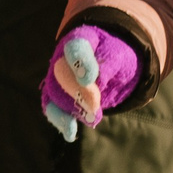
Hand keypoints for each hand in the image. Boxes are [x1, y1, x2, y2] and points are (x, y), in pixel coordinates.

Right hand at [41, 24, 142, 140]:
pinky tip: (70, 132)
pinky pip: (52, 107)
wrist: (108, 58)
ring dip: (72, 107)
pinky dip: (60, 120)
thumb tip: (95, 86)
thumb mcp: (120, 55)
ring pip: (55, 92)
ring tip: (93, 117)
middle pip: (61, 73)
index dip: (79, 61)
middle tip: (95, 105)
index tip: (89, 78)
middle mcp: (62, 56)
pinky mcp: (56, 95)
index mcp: (80, 39)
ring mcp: (56, 76)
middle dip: (77, 91)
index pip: (76, 46)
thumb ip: (109, 66)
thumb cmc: (114, 53)